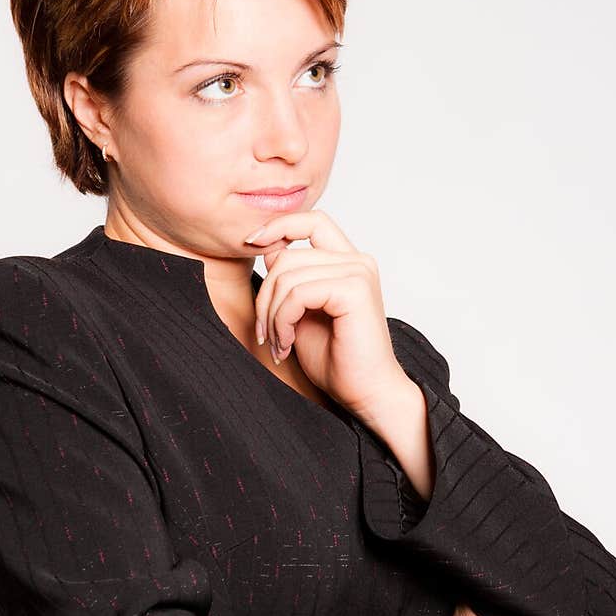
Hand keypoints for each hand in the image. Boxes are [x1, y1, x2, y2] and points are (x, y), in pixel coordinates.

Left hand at [244, 209, 410, 416]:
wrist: (365, 394)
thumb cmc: (337, 360)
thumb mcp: (301, 313)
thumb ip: (290, 280)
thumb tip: (268, 249)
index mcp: (348, 262)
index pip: (311, 221)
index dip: (277, 226)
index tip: (249, 243)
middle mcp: (357, 261)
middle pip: (288, 255)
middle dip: (265, 295)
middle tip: (265, 333)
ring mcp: (359, 273)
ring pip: (288, 274)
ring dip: (272, 314)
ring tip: (278, 344)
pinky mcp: (355, 290)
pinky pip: (298, 293)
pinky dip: (283, 320)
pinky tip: (287, 343)